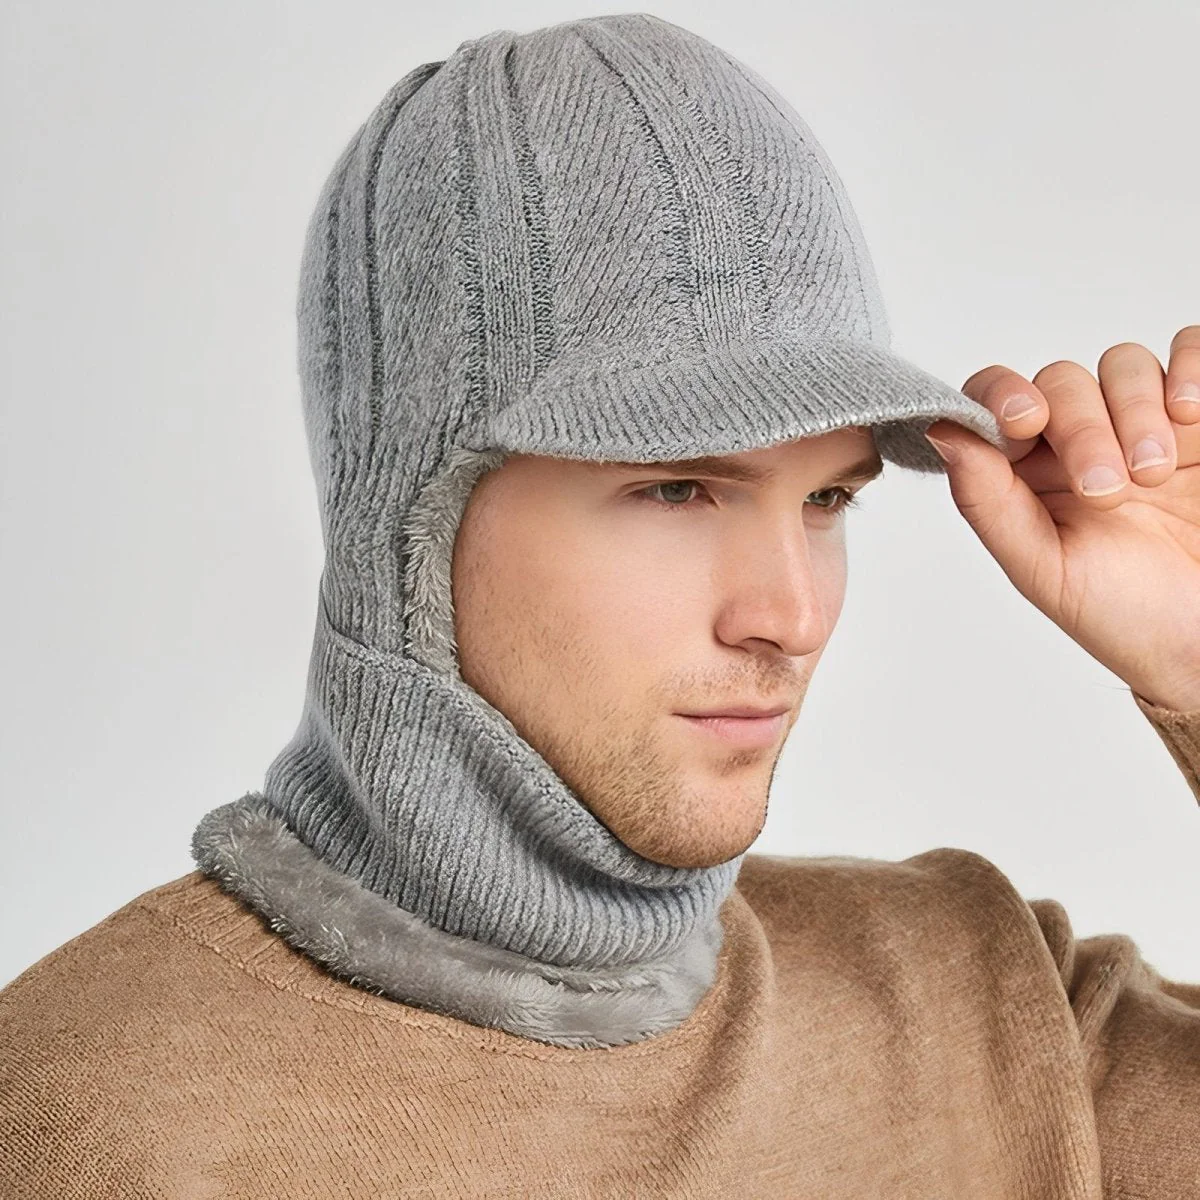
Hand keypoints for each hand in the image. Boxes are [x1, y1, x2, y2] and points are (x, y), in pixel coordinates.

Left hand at [923, 324, 1199, 713]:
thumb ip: (987, 501)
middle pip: (1061, 381)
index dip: (1001, 395)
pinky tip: (1189, 417)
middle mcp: (1081, 439)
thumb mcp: (1042, 567)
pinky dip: (1190, 370)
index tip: (1024, 421)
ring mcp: (1144, 422)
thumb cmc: (1126, 614)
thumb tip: (942, 431)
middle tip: (1108, 490)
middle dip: (1081, 428)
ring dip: (1134, 410)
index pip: (995, 402)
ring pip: (1122, 364)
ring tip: (1152, 476)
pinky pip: (1191, 352)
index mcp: (1027, 473)